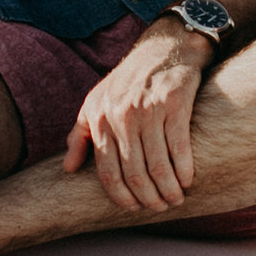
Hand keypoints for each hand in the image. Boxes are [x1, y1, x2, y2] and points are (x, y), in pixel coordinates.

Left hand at [62, 21, 211, 210]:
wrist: (164, 47)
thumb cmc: (127, 80)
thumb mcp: (95, 102)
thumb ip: (80, 135)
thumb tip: (67, 169)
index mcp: (100, 117)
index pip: (107, 171)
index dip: (121, 196)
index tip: (133, 208)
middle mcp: (122, 114)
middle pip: (134, 173)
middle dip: (149, 198)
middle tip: (160, 208)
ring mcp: (149, 108)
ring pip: (159, 165)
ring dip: (169, 190)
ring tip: (175, 199)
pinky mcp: (175, 103)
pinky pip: (180, 147)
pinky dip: (185, 170)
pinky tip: (188, 180)